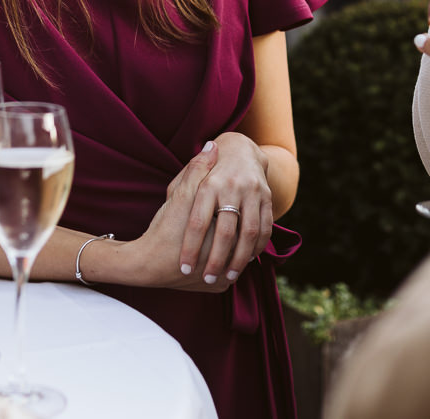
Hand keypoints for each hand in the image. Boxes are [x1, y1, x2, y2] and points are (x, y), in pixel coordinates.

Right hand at [102, 142, 229, 292]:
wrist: (143, 265)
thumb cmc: (162, 230)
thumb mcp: (179, 197)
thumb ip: (197, 171)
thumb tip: (213, 146)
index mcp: (219, 235)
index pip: (243, 216)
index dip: (240, 202)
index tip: (236, 193)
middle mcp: (224, 260)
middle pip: (243, 238)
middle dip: (243, 225)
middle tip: (240, 210)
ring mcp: (221, 278)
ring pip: (239, 256)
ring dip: (240, 243)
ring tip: (235, 228)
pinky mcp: (215, 287)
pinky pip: (230, 272)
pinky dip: (230, 258)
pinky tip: (224, 247)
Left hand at [181, 132, 272, 285]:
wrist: (241, 149)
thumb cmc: (206, 171)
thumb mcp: (187, 179)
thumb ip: (175, 202)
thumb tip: (162, 222)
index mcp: (208, 184)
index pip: (197, 223)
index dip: (191, 248)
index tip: (184, 269)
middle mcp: (232, 186)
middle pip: (225, 232)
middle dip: (217, 260)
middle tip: (208, 279)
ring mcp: (252, 191)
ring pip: (249, 233)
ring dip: (240, 259)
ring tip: (229, 276)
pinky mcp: (267, 197)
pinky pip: (265, 227)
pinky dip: (258, 246)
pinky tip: (248, 261)